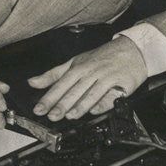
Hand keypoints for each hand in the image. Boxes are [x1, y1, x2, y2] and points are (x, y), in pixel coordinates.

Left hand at [27, 36, 147, 120]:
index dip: (49, 97)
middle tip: (52, 116)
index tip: (39, 108)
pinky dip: (104, 103)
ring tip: (71, 115)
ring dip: (82, 105)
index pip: (61, 84)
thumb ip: (54, 74)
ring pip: (93, 92)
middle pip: (75, 89)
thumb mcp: (76, 61)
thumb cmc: (103, 57)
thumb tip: (33, 82)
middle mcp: (93, 72)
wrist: (133, 49)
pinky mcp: (123, 84)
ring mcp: (108, 77)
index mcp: (80, 67)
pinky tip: (95, 110)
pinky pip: (112, 95)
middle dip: (63, 103)